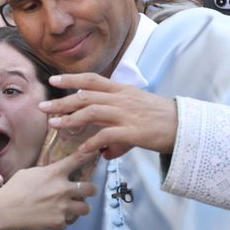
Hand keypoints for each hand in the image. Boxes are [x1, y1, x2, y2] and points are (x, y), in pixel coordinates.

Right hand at [0, 149, 95, 229]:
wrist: (5, 211)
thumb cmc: (14, 189)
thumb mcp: (29, 172)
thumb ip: (46, 172)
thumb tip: (53, 171)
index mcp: (55, 173)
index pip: (78, 159)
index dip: (90, 154)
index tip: (96, 152)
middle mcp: (63, 189)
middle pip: (91, 189)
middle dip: (90, 190)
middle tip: (86, 191)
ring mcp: (63, 207)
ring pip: (85, 209)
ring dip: (79, 208)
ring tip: (71, 208)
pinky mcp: (58, 222)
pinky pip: (67, 223)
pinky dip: (62, 222)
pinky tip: (53, 218)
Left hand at [41, 73, 177, 159]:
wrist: (185, 127)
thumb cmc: (162, 120)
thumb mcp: (138, 114)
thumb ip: (117, 127)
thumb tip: (103, 149)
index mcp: (123, 91)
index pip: (93, 80)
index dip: (72, 79)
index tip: (54, 80)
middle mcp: (122, 99)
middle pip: (86, 96)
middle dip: (62, 101)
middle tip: (43, 106)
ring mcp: (127, 114)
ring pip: (92, 111)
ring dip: (70, 119)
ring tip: (54, 125)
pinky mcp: (133, 132)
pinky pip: (107, 136)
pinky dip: (91, 143)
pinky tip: (81, 151)